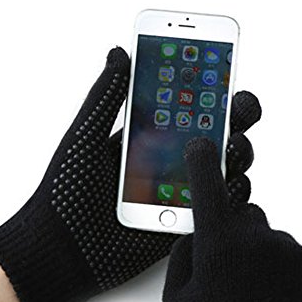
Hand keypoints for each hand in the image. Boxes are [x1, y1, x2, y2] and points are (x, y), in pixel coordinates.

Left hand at [0, 47, 260, 301]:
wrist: (59, 250)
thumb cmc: (65, 192)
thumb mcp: (84, 138)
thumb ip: (106, 97)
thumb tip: (119, 52)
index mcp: (145, 140)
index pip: (184, 109)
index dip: (207, 89)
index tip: (224, 69)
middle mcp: (167, 164)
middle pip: (212, 136)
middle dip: (234, 118)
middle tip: (242, 106)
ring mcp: (177, 195)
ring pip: (221, 170)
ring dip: (237, 153)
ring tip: (234, 145)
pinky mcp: (181, 225)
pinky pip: (214, 208)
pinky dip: (232, 195)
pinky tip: (234, 183)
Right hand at [162, 138, 301, 301]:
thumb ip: (182, 257)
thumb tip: (192, 235)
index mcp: (218, 244)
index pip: (207, 187)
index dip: (201, 162)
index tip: (201, 145)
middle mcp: (258, 240)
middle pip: (244, 215)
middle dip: (234, 233)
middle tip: (229, 270)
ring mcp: (292, 253)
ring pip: (270, 237)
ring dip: (261, 254)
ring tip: (255, 293)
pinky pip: (294, 256)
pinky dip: (285, 270)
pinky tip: (277, 300)